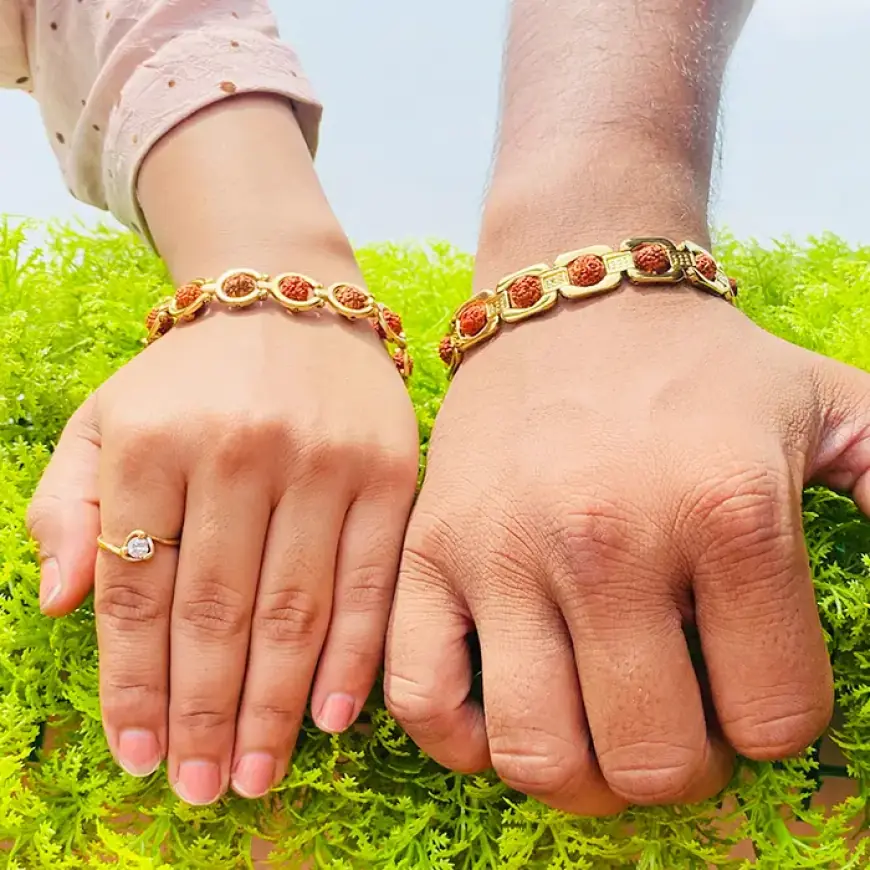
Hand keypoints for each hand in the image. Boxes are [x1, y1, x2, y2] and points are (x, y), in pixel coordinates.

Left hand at [27, 294, 417, 804]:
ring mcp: (324, 463)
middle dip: (203, 712)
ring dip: (273, 704)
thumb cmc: (192, 378)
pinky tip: (334, 716)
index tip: (137, 756)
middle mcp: (241, 450)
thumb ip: (68, 504)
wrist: (292, 301)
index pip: (136, 588)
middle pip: (216, 611)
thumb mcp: (107, 417)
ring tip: (252, 772)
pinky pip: (371, 581)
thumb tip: (59, 603)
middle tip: (199, 788)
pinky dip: (354, 655)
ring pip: (294, 608)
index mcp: (155, 439)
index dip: (133, 683)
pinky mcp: (389, 473)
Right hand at [385, 284, 868, 814]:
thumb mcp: (837, 411)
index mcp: (724, 509)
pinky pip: (421, 699)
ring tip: (599, 723)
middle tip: (679, 713)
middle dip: (682, 760)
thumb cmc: (703, 373)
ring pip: (537, 752)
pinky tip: (505, 711)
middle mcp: (604, 538)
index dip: (773, 717)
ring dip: (583, 771)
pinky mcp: (427, 551)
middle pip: (653, 758)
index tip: (750, 676)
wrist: (572, 305)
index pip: (773, 717)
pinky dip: (465, 740)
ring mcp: (500, 548)